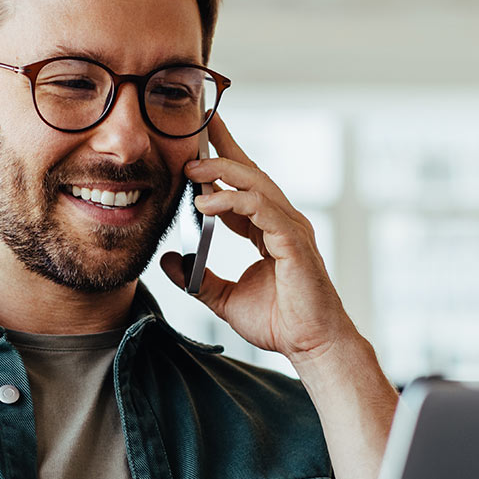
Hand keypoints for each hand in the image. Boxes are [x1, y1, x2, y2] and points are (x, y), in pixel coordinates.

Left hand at [159, 112, 357, 366]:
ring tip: (191, 170)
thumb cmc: (280, 322)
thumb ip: (197, 279)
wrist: (310, 345)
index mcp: (268, 230)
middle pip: (250, 173)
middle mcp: (282, 222)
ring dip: (222, 172)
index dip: (221, 162)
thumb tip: (168, 262)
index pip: (242, 186)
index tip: (197, 141)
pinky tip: (206, 204)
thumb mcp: (224, 298)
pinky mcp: (293, 242)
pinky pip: (261, 209)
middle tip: (194, 133)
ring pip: (256, 184)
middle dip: (223, 148)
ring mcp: (290, 229)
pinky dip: (233, 201)